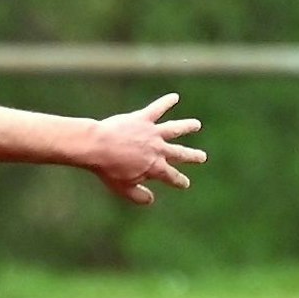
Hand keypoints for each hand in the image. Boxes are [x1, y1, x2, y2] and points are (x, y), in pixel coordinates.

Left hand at [86, 92, 207, 204]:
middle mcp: (158, 149)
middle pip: (180, 153)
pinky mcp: (142, 118)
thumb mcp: (122, 188)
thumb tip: (151, 200)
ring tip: (196, 125)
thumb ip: (138, 195)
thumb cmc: (107, 169)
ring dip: (186, 126)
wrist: (96, 146)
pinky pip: (157, 109)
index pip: (171, 176)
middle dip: (192, 156)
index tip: (185, 183)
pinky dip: (166, 102)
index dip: (179, 181)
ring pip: (174, 129)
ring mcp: (152, 133)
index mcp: (154, 167)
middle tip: (202, 157)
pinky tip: (174, 97)